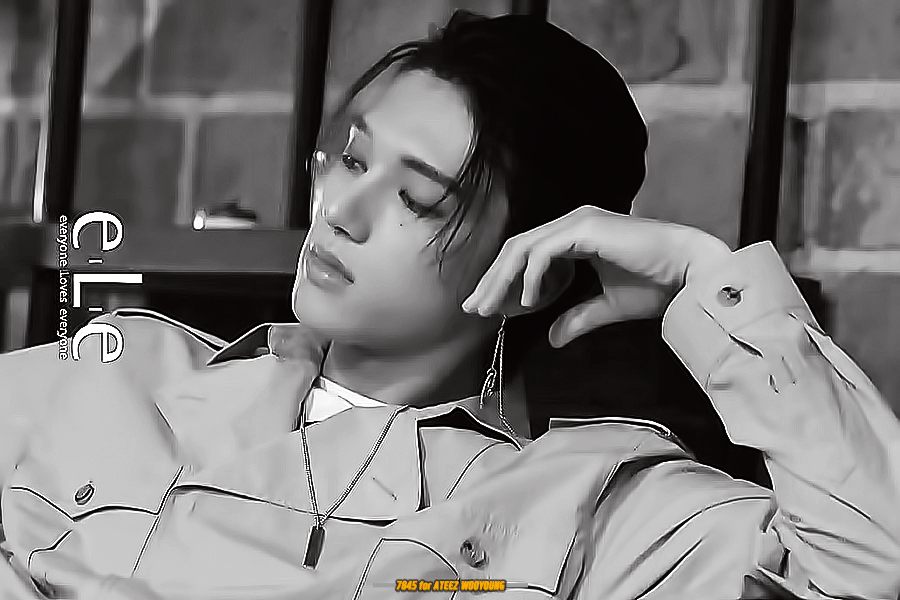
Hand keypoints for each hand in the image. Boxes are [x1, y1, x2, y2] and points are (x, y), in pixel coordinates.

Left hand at [462, 206, 730, 347]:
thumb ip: (576, 318)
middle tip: (473, 308)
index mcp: (575, 236)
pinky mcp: (585, 228)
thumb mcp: (605, 307)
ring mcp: (577, 222)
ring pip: (523, 248)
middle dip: (492, 280)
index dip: (503, 281)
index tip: (488, 309)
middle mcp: (572, 224)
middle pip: (517, 249)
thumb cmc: (657, 285)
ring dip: (502, 279)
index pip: (526, 255)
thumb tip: (551, 339)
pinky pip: (544, 252)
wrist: (690, 273)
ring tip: (491, 308)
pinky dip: (531, 276)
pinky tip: (529, 302)